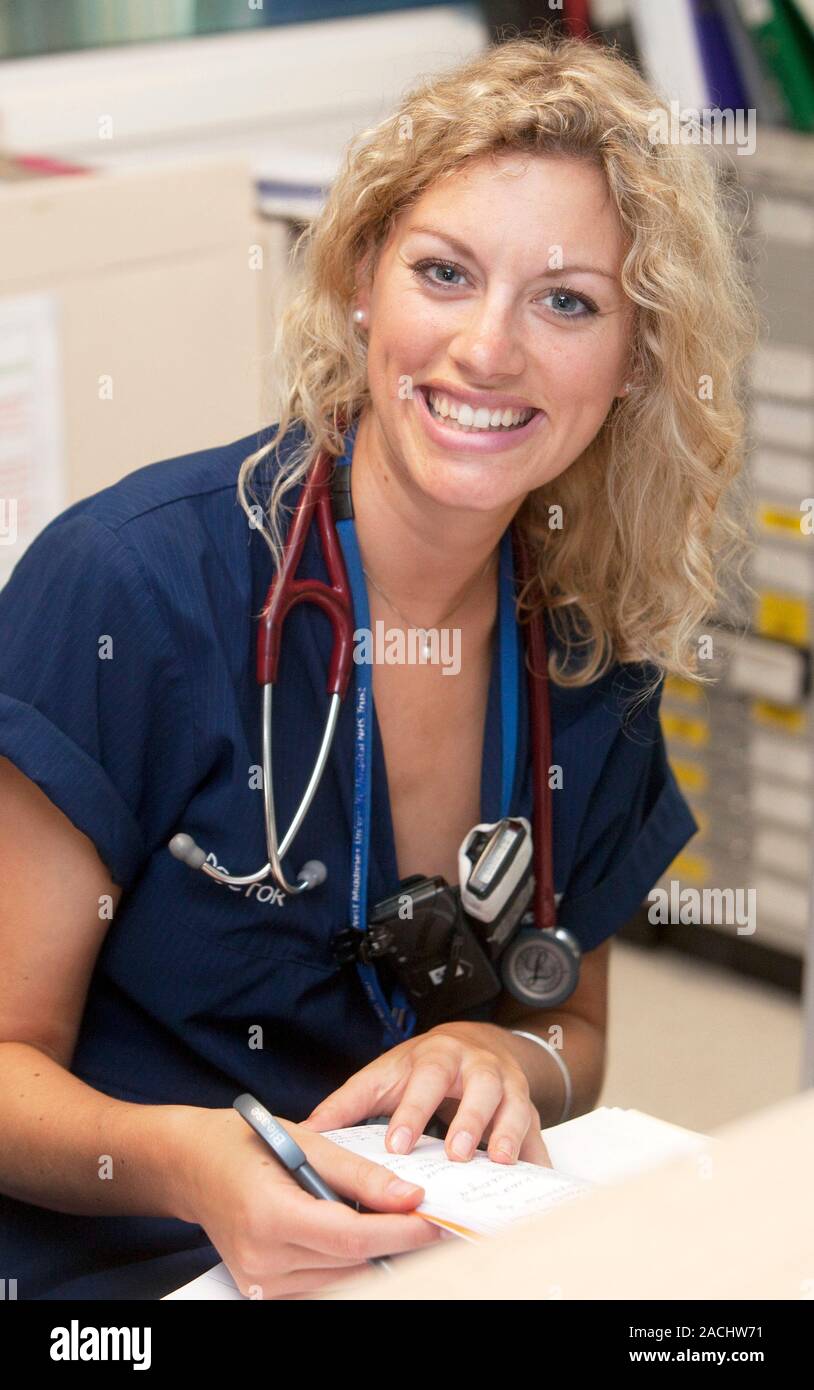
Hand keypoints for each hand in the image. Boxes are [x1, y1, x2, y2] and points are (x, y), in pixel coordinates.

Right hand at [173, 1106, 442, 1298]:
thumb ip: (359, 1174)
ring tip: (387, 1220)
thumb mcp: (306, 1141)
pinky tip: (353, 1233)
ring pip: (341, 1279)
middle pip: (351, 1263)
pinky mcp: (262, 1291)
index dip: (400, 1232)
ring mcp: (259, 1281)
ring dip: (372, 1254)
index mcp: (269, 1214)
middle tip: (425, 1219)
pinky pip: (321, 1283)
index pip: (351, 1238)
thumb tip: (409, 1196)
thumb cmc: (243, 1144)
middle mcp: (261, 1258)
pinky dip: (344, 1262)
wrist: (193, 1166)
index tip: (433, 1220)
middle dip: (395, 1241)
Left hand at [300, 1021, 551, 1166]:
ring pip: (515, 1105)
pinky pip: (539, 1133)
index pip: (425, 1079)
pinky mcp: (529, 1108)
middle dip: (470, 1120)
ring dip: (508, 1133)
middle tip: (456, 1154)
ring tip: (500, 1163)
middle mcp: (478, 1066)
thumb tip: (307, 1130)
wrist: (473, 1043)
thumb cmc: (422, 1067)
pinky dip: (538, 1156)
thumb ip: (348, 1103)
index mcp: (438, 1056)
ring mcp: (508, 1085)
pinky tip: (535, 1179)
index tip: (397, 1145)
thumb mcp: (384, 1075)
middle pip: (479, 1087)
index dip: (412, 1111)